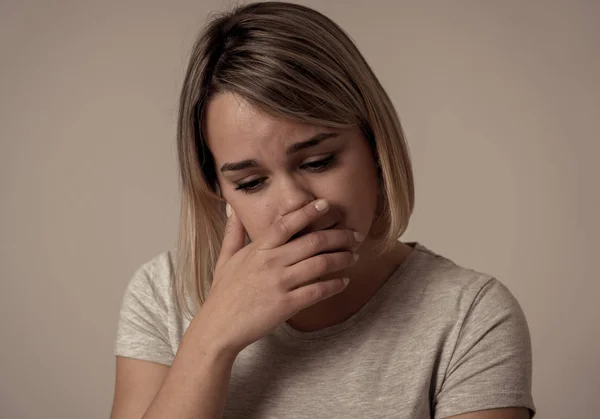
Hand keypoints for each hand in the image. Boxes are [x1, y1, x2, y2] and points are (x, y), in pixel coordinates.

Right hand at [198, 199, 361, 354]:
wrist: (218, 328)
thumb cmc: (223, 294)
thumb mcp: (224, 259)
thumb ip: (233, 232)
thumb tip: (232, 207)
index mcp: (258, 249)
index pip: (286, 223)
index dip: (308, 212)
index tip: (326, 205)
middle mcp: (271, 262)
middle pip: (312, 241)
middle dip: (338, 236)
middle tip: (354, 235)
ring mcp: (280, 283)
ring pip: (320, 264)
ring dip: (342, 258)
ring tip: (354, 256)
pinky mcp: (287, 305)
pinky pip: (318, 291)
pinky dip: (334, 285)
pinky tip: (344, 282)